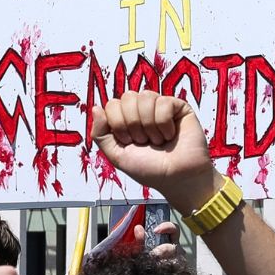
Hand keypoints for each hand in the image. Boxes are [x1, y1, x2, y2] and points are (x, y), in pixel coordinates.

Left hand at [90, 92, 219, 204]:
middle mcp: (142, 110)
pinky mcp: (178, 107)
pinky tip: (170, 135)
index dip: (118, 124)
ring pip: (145, 96)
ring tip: (158, 140)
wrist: (176, 178)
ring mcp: (160, 106)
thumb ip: (100, 133)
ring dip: (149, 125)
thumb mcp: (116, 155)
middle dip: (134, 125)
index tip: (129, 142)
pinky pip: (164, 102)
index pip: (112, 104)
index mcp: (126, 119)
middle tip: (144, 142)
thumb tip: (95, 108)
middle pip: (127, 97)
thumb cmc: (150, 169)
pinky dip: (164, 124)